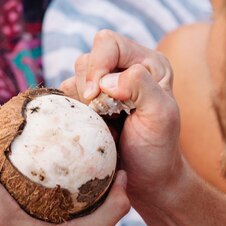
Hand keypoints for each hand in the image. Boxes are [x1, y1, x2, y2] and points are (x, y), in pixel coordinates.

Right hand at [60, 30, 182, 202]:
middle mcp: (124, 70)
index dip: (97, 65)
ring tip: (102, 126)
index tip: (97, 97)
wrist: (147, 182)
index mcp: (147, 64)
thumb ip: (142, 86)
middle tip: (103, 116)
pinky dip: (72, 114)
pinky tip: (90, 130)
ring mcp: (103, 89)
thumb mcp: (161, 116)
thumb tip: (107, 80)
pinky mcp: (86, 107)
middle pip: (86, 59)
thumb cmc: (158, 149)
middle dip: (89, 88)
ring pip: (72, 79)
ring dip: (81, 104)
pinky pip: (64, 100)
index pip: (108, 43)